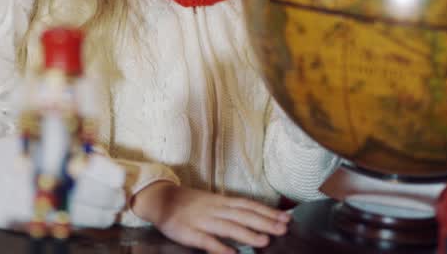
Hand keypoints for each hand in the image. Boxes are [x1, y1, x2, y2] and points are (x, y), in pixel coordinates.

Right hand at [0, 138, 126, 229]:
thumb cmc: (7, 154)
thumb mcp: (37, 140)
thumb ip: (70, 145)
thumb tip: (103, 157)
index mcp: (51, 153)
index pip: (96, 168)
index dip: (113, 175)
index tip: (118, 178)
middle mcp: (48, 178)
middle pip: (99, 194)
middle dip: (114, 197)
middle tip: (118, 196)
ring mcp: (42, 201)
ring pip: (91, 215)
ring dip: (106, 213)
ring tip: (109, 208)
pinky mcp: (36, 220)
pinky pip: (73, 226)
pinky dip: (88, 224)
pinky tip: (92, 218)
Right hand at [131, 181, 288, 253]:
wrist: (160, 199)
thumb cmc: (189, 203)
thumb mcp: (212, 201)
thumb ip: (231, 209)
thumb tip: (255, 216)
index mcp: (221, 201)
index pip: (249, 205)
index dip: (267, 211)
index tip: (286, 217)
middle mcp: (215, 209)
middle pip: (243, 215)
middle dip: (265, 222)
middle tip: (283, 228)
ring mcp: (203, 221)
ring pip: (228, 227)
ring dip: (247, 234)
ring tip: (265, 241)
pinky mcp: (189, 233)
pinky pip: (207, 241)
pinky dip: (220, 247)